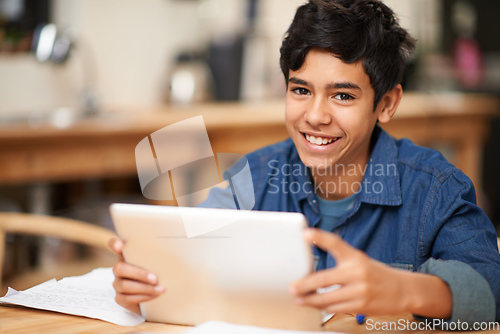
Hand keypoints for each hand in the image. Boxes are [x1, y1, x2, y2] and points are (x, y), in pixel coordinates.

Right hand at [108, 237, 164, 313]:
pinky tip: (154, 296)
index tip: (120, 245)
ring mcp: (118, 283)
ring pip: (124, 285)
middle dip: (139, 274)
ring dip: (145, 288)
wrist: (157, 296)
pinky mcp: (120, 298)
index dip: (114, 244)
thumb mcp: (158, 263)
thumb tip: (174, 250)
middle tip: (155, 279)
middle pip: (119, 268)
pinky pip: (127, 298)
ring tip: (160, 289)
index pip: (114, 245)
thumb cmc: (159, 274)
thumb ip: (159, 256)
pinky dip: (143, 297)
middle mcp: (120, 269)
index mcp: (127, 256)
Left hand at [289, 229, 432, 315]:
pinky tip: (316, 306)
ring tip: (300, 300)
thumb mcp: (359, 260)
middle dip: (305, 286)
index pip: (335, 243)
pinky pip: (336, 308)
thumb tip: (312, 267)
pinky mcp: (361, 305)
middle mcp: (357, 272)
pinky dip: (324, 308)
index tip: (306, 234)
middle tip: (293, 288)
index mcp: (355, 257)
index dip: (320, 237)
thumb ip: (340, 260)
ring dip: (311, 301)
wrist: (403, 290)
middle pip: (324, 279)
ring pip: (327, 298)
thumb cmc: (375, 274)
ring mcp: (360, 290)